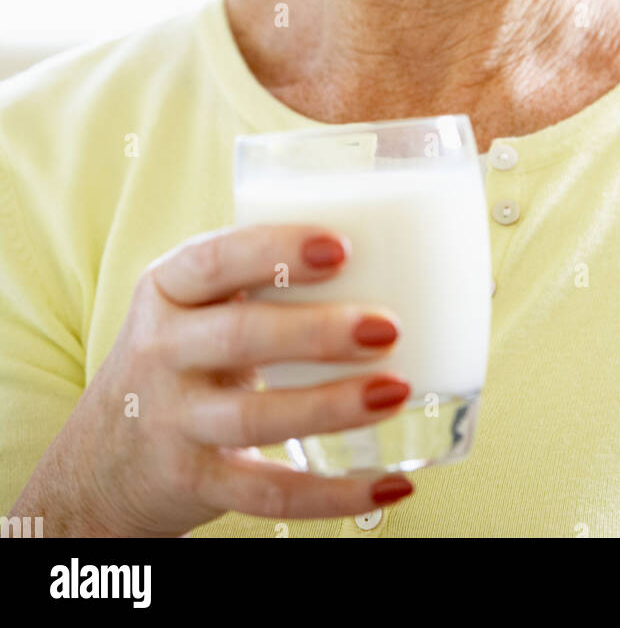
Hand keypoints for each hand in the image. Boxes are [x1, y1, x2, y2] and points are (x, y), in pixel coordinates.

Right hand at [10, 224, 412, 535]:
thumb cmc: (180, 356)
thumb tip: (382, 249)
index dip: (277, 251)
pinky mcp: (195, 482)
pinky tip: (391, 480)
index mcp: (166, 289)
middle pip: (240, 338)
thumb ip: (253, 277)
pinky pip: (269, 493)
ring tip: (395, 390)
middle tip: (387, 327)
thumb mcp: (191, 306)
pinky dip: (334, 494)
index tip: (341, 247)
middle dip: (318, 331)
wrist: (101, 459)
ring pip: (256, 417)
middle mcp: (162, 351)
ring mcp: (174, 422)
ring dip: (332, 406)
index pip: (215, 260)